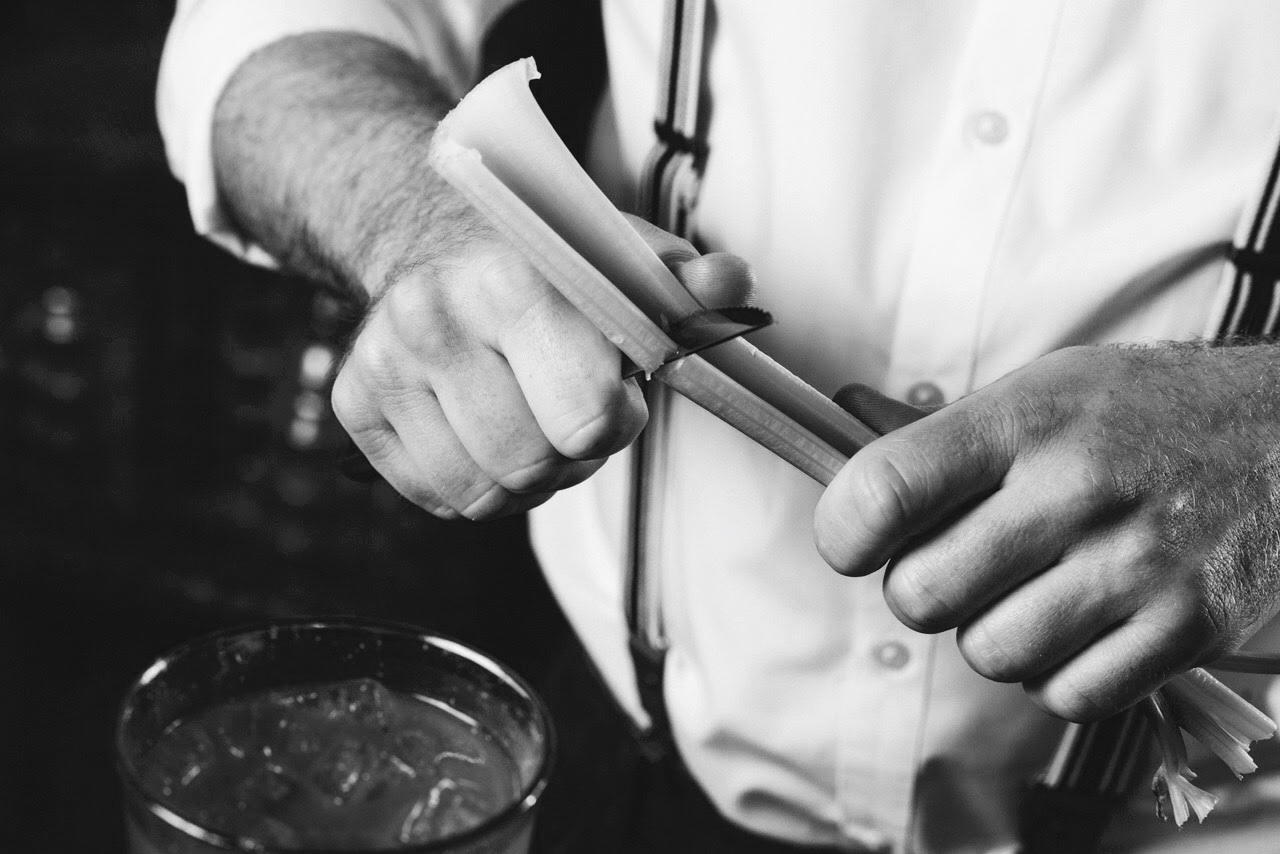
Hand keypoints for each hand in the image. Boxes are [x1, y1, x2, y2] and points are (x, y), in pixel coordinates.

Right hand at [333, 213, 753, 519]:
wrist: (432, 234)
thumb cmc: (545, 262)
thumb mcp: (621, 256)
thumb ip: (684, 281)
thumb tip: (735, 285)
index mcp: (512, 282)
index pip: (588, 418)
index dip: (616, 419)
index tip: (613, 390)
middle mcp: (433, 319)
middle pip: (534, 467)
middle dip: (571, 453)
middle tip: (569, 409)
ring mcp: (384, 364)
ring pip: (486, 496)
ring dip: (525, 477)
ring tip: (529, 420)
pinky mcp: (354, 404)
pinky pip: (440, 500)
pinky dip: (475, 484)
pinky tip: (483, 432)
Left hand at [815, 343, 1279, 720]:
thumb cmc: (1149, 413)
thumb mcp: (1047, 388)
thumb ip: (947, 435)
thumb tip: (840, 443)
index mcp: (1028, 418)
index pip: (883, 490)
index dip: (844, 533)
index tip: (857, 542)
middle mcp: (1079, 488)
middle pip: (922, 594)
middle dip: (923, 590)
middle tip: (963, 565)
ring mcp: (1139, 564)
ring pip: (990, 654)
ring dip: (994, 635)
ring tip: (1034, 591)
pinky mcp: (1191, 628)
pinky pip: (1068, 696)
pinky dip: (1060, 674)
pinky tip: (1085, 624)